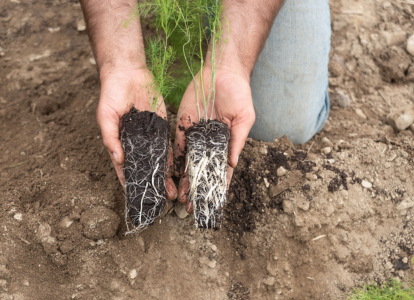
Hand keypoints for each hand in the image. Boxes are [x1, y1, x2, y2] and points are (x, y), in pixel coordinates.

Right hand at [97, 68, 176, 200]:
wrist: (128, 73)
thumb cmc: (111, 94)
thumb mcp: (106, 116)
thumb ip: (111, 138)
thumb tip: (118, 160)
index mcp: (120, 143)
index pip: (124, 168)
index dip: (129, 183)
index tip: (135, 197)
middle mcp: (135, 143)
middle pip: (144, 167)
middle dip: (152, 184)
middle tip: (162, 200)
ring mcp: (149, 136)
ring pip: (158, 160)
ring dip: (165, 176)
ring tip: (173, 192)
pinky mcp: (161, 127)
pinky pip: (167, 145)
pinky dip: (172, 159)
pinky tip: (178, 172)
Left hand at [174, 67, 255, 212]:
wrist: (221, 71)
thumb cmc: (239, 93)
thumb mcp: (243, 119)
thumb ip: (237, 141)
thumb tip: (233, 164)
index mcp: (225, 143)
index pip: (221, 169)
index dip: (218, 186)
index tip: (214, 202)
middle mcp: (209, 143)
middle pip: (202, 170)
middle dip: (197, 188)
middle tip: (191, 207)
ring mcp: (195, 135)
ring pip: (188, 162)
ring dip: (184, 179)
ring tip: (180, 197)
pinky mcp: (182, 126)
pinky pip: (176, 145)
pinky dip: (173, 161)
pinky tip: (171, 175)